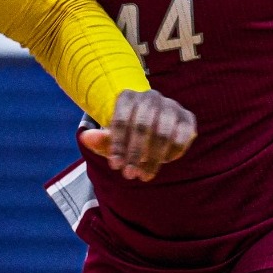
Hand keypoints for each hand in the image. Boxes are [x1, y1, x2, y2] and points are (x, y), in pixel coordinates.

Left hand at [79, 90, 195, 180]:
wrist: (152, 124)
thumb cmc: (127, 134)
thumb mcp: (112, 138)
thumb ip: (100, 139)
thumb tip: (85, 137)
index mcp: (127, 97)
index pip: (120, 120)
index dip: (117, 145)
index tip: (115, 166)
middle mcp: (150, 96)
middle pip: (142, 126)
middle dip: (134, 154)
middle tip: (129, 175)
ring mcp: (171, 105)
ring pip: (162, 133)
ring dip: (152, 158)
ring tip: (144, 175)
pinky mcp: (187, 117)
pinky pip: (182, 138)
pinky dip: (172, 153)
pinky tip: (163, 163)